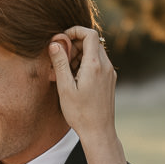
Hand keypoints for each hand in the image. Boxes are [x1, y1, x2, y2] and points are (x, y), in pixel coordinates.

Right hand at [49, 26, 115, 143]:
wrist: (99, 132)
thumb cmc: (80, 113)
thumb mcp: (65, 87)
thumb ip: (60, 63)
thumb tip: (54, 43)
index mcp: (95, 65)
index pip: (90, 34)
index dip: (75, 31)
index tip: (62, 40)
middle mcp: (106, 66)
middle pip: (92, 42)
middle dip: (74, 45)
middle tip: (60, 59)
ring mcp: (109, 73)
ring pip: (95, 52)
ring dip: (79, 55)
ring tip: (65, 71)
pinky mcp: (109, 80)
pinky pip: (98, 63)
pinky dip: (85, 64)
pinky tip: (74, 79)